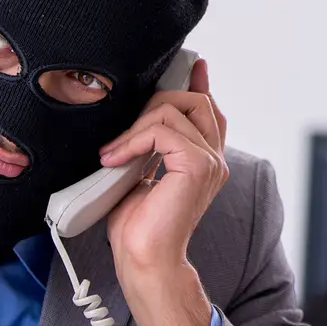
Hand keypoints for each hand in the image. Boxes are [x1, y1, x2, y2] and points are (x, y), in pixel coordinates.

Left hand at [97, 59, 227, 325]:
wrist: (143, 258)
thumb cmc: (136, 226)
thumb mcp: (137, 173)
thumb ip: (145, 145)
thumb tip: (133, 120)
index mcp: (203, 159)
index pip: (207, 110)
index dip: (196, 85)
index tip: (189, 67)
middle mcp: (213, 158)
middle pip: (192, 100)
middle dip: (153, 104)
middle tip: (122, 135)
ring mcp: (210, 161)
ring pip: (175, 109)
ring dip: (135, 127)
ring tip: (113, 154)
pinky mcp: (197, 165)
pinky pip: (164, 130)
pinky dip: (133, 140)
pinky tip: (115, 159)